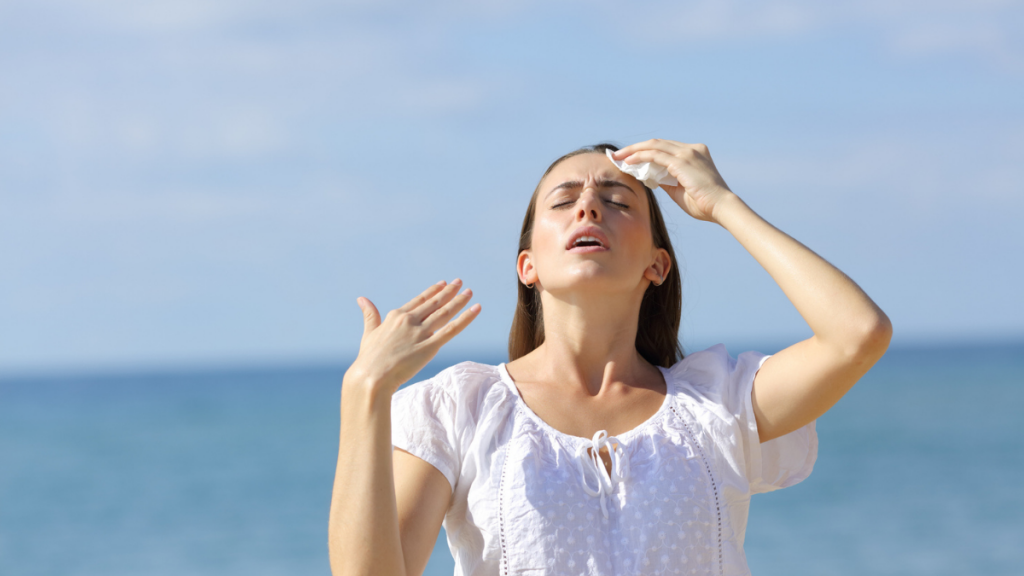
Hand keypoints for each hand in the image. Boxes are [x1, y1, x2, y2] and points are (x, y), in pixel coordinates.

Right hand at [345, 279, 480, 393]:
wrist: (371, 377)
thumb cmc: (368, 359)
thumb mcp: (369, 332)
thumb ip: (370, 315)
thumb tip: (361, 299)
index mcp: (396, 316)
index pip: (420, 300)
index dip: (433, 291)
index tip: (443, 283)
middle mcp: (409, 320)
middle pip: (435, 303)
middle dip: (449, 292)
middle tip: (460, 282)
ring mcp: (421, 333)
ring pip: (445, 312)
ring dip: (459, 301)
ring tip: (469, 292)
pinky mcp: (430, 346)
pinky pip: (452, 329)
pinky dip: (466, 318)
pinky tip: (476, 308)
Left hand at [612, 139, 736, 222]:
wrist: (721, 207)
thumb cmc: (704, 203)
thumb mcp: (681, 189)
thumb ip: (666, 180)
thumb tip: (650, 177)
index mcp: (695, 153)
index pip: (665, 148)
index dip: (646, 151)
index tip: (630, 158)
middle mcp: (692, 149)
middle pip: (657, 143)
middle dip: (635, 148)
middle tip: (617, 155)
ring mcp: (687, 153)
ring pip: (654, 146)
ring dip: (633, 151)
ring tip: (618, 157)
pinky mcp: (681, 161)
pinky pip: (655, 155)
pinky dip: (640, 157)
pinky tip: (629, 162)